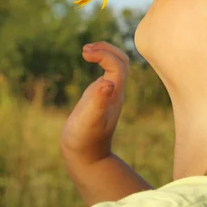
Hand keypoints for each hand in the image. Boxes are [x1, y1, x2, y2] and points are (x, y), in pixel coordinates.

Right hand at [60, 41, 129, 166]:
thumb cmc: (84, 140)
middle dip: (106, 49)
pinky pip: (108, 70)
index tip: (85, 53)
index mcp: (114, 95)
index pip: (118, 65)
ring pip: (117, 64)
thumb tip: (107, 82)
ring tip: (86, 50)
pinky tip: (88, 58)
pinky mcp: (101, 95)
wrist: (86, 157)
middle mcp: (115, 92)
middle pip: (122, 61)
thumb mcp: (88, 121)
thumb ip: (97, 102)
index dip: (104, 54)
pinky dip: (100, 59)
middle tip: (86, 49)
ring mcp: (109, 93)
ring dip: (104, 52)